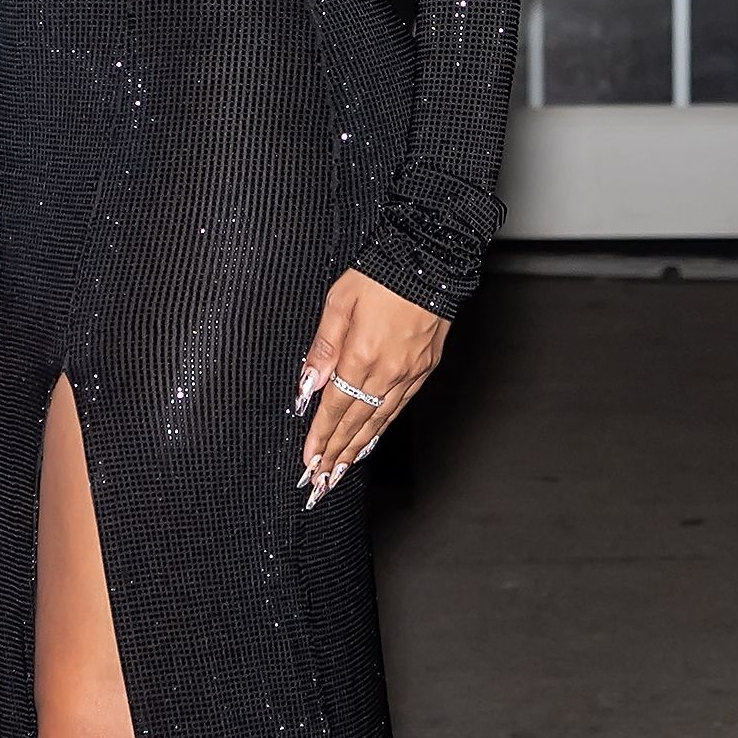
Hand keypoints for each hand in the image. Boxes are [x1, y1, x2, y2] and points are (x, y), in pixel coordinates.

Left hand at [295, 269, 448, 501]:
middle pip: (357, 422)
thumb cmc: (381, 273)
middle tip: (322, 480)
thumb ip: (322, 347)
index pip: (335, 407)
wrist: (429, 258)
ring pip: (381, 420)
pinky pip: (401, 406)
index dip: (321, 436)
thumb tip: (308, 385)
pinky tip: (373, 438)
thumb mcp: (339, 302)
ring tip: (343, 469)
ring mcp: (411, 372)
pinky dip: (384, 427)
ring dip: (360, 447)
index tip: (309, 460)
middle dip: (337, 453)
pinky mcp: (427, 367)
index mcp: (362, 355)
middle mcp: (389, 370)